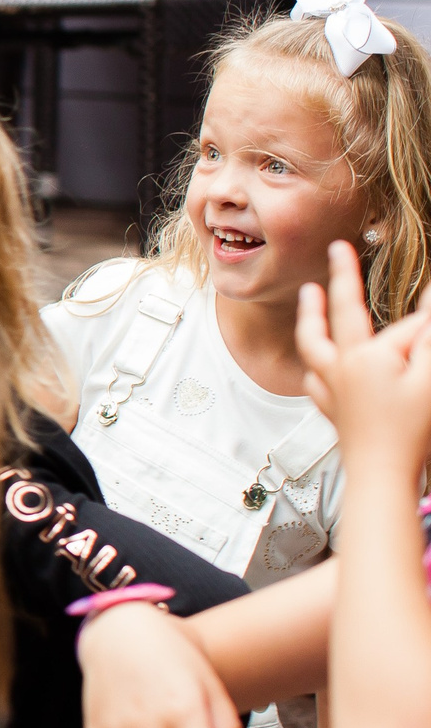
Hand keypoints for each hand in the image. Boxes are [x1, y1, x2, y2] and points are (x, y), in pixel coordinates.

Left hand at [297, 240, 430, 480]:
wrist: (382, 477)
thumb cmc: (411, 432)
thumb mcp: (430, 379)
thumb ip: (427, 337)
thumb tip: (429, 301)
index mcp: (366, 357)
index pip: (405, 328)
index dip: (426, 325)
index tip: (428, 292)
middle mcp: (340, 368)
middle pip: (338, 315)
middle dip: (342, 280)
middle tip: (340, 251)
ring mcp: (331, 389)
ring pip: (313, 344)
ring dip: (312, 317)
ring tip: (309, 293)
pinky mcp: (331, 409)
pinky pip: (314, 379)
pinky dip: (315, 363)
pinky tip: (316, 361)